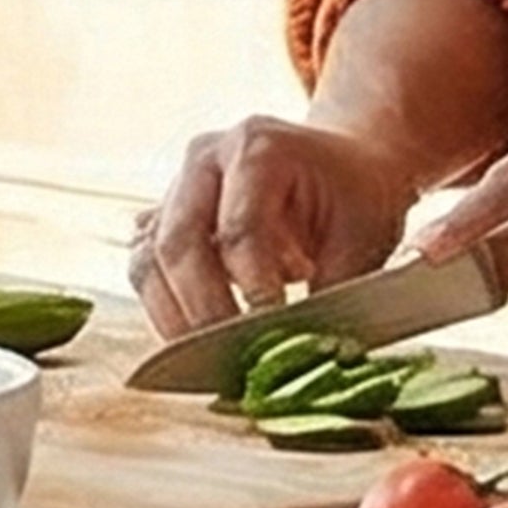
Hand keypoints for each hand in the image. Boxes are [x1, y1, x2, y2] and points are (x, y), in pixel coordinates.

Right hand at [129, 115, 418, 337]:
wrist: (340, 164)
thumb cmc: (354, 196)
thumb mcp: (362, 237)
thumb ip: (335, 292)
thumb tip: (307, 353)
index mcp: (258, 147)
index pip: (239, 226)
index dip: (252, 286)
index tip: (273, 330)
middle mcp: (206, 159)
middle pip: (178, 240)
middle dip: (204, 309)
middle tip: (236, 358)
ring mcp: (178, 188)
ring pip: (148, 258)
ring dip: (174, 317)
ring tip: (213, 361)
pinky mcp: (165, 219)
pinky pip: (145, 269)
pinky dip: (163, 311)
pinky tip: (197, 341)